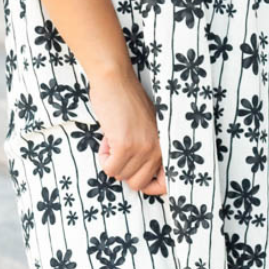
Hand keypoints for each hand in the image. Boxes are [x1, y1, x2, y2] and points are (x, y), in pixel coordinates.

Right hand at [86, 67, 167, 196]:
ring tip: (114, 137)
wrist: (116, 80)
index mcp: (165, 146)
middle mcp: (157, 149)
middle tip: (119, 149)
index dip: (150, 188)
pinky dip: (103, 157)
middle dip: (123, 170)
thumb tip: (138, 180)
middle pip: (136, 183)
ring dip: (111, 160)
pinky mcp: (125, 145)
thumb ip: (148, 151)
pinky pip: (109, 168)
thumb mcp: (147, 129)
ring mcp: (142, 148)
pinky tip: (107, 138)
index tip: (136, 179)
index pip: (165, 183)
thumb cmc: (127, 102)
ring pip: (120, 175)